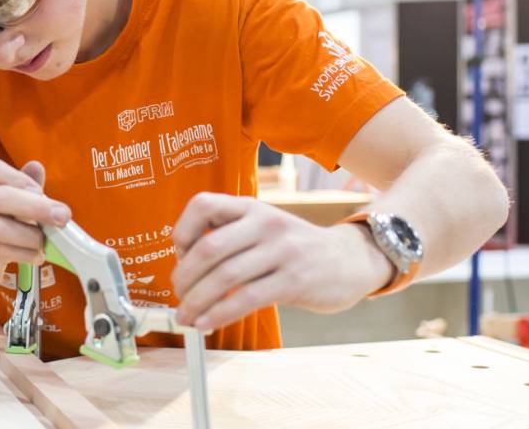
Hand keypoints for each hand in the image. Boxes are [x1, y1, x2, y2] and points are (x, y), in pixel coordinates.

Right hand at [0, 156, 70, 300]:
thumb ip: (24, 188)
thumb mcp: (10, 209)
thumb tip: (36, 166)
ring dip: (31, 235)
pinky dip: (25, 254)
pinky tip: (37, 257)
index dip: (17, 177)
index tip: (41, 191)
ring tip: (45, 243)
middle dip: (36, 206)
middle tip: (63, 217)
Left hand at [171, 193, 389, 330]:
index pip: (203, 205)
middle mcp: (264, 223)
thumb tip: (184, 264)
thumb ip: (229, 235)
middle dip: (184, 278)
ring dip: (197, 302)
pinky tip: (206, 324)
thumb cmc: (294, 247)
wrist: (349, 259)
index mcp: (250, 207)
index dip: (182, 231)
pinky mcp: (293, 280)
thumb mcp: (262, 227)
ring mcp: (281, 251)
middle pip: (208, 249)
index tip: (178, 256)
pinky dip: (219, 314)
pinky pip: (246, 299)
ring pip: (224, 277)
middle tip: (179, 296)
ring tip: (186, 316)